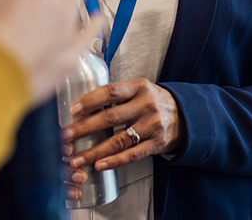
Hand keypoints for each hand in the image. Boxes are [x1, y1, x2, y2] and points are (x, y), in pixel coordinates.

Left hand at [61, 77, 179, 194]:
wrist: (184, 115)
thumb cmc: (152, 100)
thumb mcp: (138, 89)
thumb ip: (117, 94)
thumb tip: (83, 103)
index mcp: (138, 87)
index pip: (111, 91)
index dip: (90, 100)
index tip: (73, 110)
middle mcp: (146, 105)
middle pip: (111, 117)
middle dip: (85, 128)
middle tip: (66, 135)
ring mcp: (152, 125)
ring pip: (119, 140)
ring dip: (95, 151)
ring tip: (77, 158)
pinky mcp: (157, 143)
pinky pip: (133, 155)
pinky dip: (115, 161)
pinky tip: (100, 165)